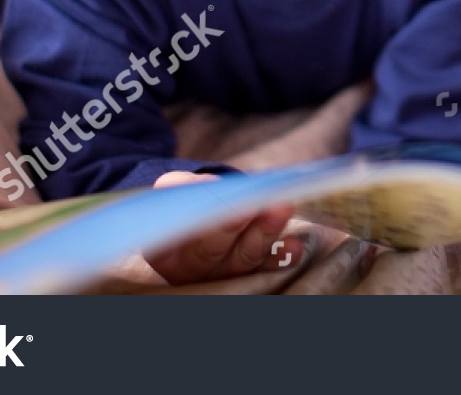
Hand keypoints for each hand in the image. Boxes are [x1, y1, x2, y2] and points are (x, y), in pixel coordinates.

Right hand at [144, 171, 301, 284]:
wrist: (203, 217)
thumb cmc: (187, 202)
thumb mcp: (176, 191)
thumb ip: (182, 185)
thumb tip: (207, 186)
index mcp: (164, 249)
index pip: (179, 236)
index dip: (197, 219)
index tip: (218, 196)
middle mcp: (192, 268)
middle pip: (212, 249)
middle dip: (234, 223)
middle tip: (253, 204)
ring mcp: (223, 275)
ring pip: (244, 257)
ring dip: (265, 232)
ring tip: (282, 208)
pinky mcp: (250, 275)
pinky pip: (266, 268)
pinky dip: (282, 256)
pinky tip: (295, 245)